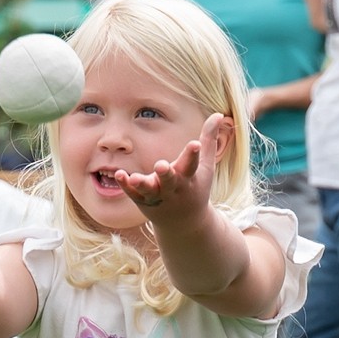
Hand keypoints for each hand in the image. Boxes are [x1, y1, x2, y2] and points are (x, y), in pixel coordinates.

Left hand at [109, 118, 228, 222]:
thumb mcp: (206, 166)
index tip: (194, 144)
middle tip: (161, 166)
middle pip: (170, 180)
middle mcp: (174, 188)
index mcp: (190, 178)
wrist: (185, 224)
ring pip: (149, 190)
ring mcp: (158, 196)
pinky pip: (134, 194)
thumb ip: (209, 139)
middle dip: (166, 174)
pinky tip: (120, 174)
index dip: (193, 154)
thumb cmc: (196, 188)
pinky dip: (126, 185)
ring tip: (134, 178)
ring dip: (142, 184)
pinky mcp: (144, 201)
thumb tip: (218, 113)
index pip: (192, 164)